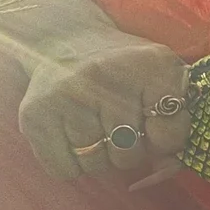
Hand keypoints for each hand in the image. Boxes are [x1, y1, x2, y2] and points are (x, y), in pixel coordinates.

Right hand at [17, 26, 192, 181]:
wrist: (66, 39)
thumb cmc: (122, 70)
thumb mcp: (160, 78)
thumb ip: (174, 121)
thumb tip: (168, 167)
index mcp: (150, 63)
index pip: (169, 134)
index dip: (163, 141)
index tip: (153, 127)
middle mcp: (106, 75)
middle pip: (128, 155)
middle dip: (128, 152)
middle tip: (119, 128)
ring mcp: (67, 93)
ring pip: (95, 164)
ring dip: (97, 157)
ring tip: (93, 126)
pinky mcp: (35, 112)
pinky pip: (64, 170)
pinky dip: (70, 163)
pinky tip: (71, 135)